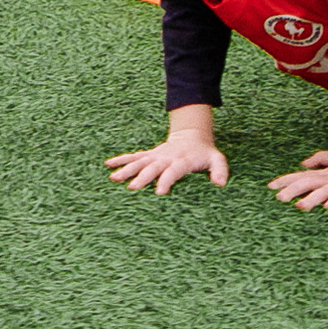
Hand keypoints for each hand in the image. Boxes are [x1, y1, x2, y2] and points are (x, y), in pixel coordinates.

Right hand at [106, 132, 228, 195]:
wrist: (192, 135)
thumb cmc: (204, 153)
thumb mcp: (217, 159)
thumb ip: (220, 170)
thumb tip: (220, 184)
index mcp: (182, 161)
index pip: (173, 171)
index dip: (167, 181)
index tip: (160, 193)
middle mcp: (166, 158)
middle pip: (152, 167)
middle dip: (142, 177)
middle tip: (132, 188)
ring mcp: (156, 156)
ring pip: (139, 162)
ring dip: (126, 169)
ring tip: (113, 178)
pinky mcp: (149, 155)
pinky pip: (133, 157)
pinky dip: (120, 160)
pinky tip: (107, 165)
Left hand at [266, 148, 327, 210]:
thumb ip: (320, 159)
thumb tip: (303, 163)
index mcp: (323, 173)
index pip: (300, 176)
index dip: (285, 180)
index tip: (269, 187)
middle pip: (307, 184)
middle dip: (292, 191)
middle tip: (278, 198)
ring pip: (322, 192)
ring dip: (311, 199)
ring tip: (300, 206)